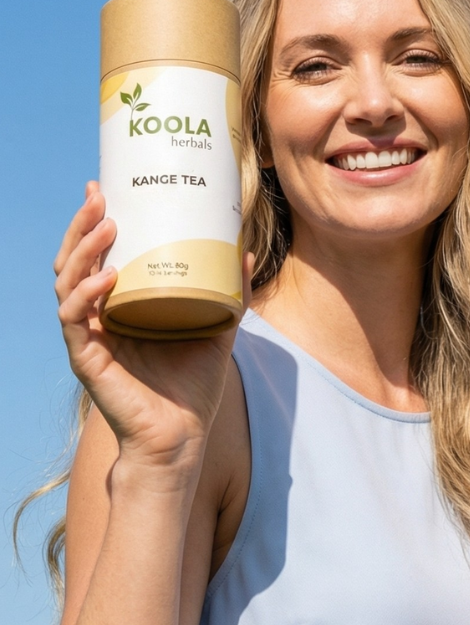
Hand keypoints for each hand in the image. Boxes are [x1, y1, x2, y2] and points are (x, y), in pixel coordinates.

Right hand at [54, 182, 250, 480]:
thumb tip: (246, 250)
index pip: (94, 255)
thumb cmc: (191, 387)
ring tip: (107, 226)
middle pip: (73, 262)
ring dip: (83, 251)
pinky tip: (108, 276)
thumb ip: (230, 293)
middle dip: (81, 226)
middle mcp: (96, 318)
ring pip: (67, 284)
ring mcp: (88, 338)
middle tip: (98, 195)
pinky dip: (87, 295)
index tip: (103, 187)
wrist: (182, 438)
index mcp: (118, 306)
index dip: (92, 222)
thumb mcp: (216, 328)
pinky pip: (76, 321)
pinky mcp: (88, 360)